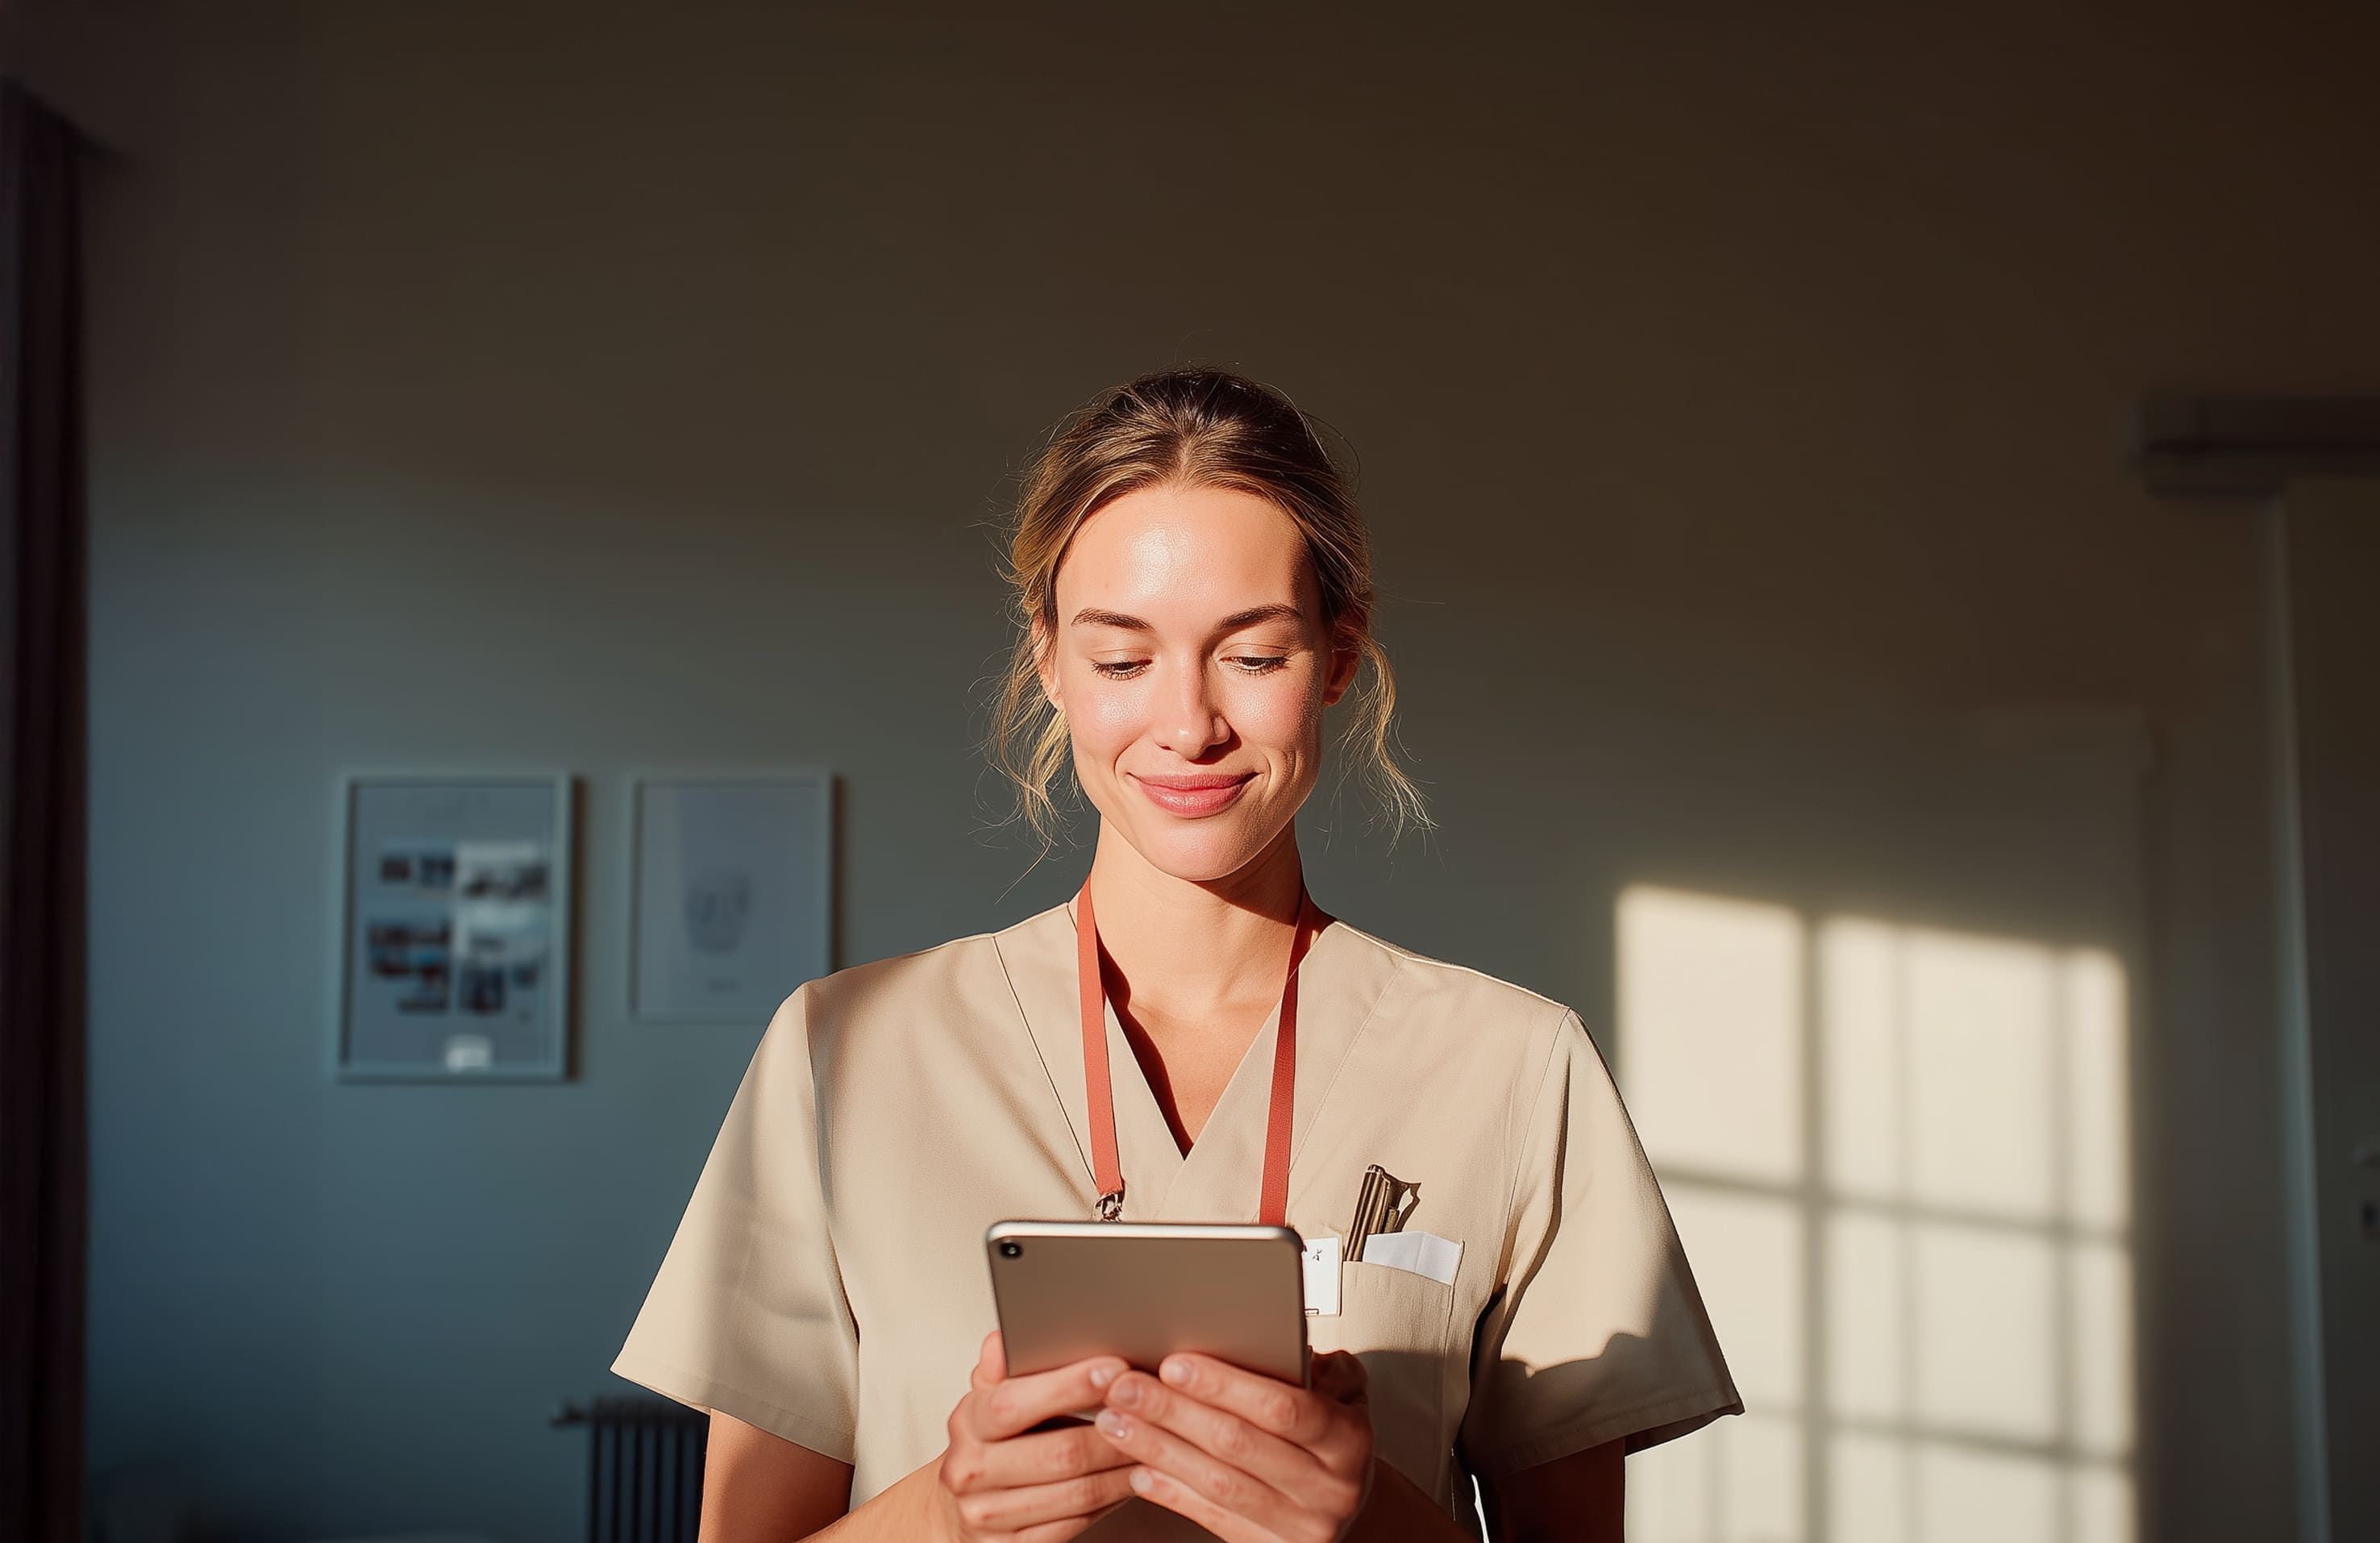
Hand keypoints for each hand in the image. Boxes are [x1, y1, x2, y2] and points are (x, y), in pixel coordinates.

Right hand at [937, 1331, 1139, 1542]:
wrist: (958, 1507)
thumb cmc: (988, 1442)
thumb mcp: (988, 1396)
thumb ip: (1002, 1367)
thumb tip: (1005, 1339)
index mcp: (968, 1422)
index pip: (1016, 1402)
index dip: (1070, 1386)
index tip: (1115, 1368)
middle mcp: (971, 1471)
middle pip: (1060, 1454)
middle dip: (1115, 1431)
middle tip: (1152, 1409)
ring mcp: (990, 1515)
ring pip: (1077, 1494)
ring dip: (1123, 1469)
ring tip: (1156, 1444)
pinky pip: (1077, 1524)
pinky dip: (1113, 1499)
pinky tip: (1133, 1478)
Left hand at [1092, 1349, 1374, 1542]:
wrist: (1348, 1507)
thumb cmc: (1335, 1437)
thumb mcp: (1347, 1392)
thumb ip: (1321, 1367)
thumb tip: (1276, 1339)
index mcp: (1348, 1440)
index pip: (1282, 1408)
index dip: (1225, 1385)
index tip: (1176, 1364)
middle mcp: (1328, 1488)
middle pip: (1238, 1444)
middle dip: (1174, 1411)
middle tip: (1127, 1386)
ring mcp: (1299, 1526)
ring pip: (1217, 1483)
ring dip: (1159, 1449)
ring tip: (1117, 1421)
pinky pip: (1211, 1519)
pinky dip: (1171, 1492)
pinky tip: (1140, 1469)